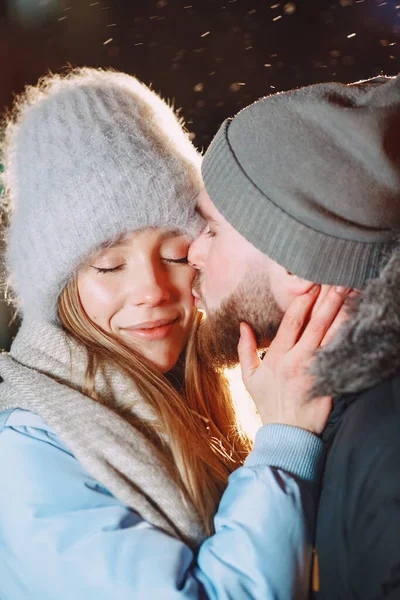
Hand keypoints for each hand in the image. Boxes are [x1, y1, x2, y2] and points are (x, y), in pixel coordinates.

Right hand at [238, 285, 350, 434]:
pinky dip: (349, 335)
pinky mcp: (331, 379)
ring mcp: (316, 370)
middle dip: (328, 299)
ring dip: (343, 312)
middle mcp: (298, 360)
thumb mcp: (249, 378)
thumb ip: (245, 349)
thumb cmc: (268, 403)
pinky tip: (356, 321)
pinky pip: (341, 353)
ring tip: (351, 292)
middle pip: (316, 323)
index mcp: (278, 357)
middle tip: (337, 280)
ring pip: (332, 335)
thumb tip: (243, 325)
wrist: (289, 433)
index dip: (303, 302)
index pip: (292, 322)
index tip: (312, 285)